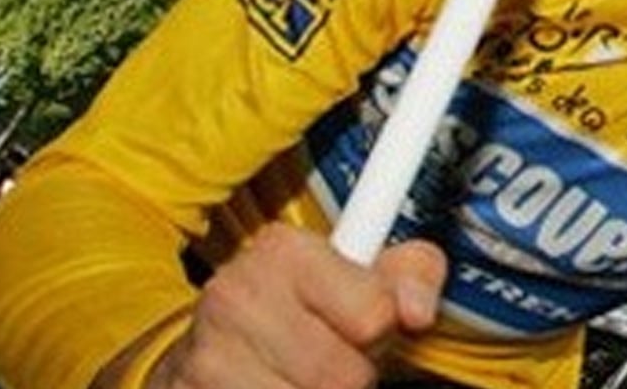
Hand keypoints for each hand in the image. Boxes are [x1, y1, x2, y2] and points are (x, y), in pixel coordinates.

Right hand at [142, 225, 446, 388]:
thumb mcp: (356, 278)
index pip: (374, 314)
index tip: (365, 327)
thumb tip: (419, 311)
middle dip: (350, 377)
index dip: (380, 332)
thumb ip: (410, 276)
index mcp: (284, 251)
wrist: (207, 353)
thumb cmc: (295, 315)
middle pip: (345, 376)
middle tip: (329, 360)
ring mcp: (207, 359)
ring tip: (299, 379)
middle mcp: (238, 297)